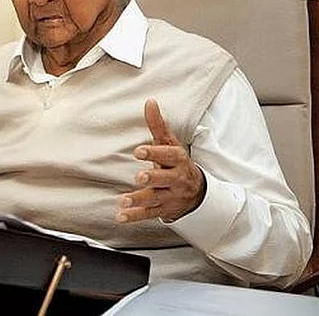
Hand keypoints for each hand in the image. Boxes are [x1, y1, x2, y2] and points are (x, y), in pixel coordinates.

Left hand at [116, 98, 205, 222]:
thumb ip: (158, 125)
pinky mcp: (163, 210)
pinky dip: (134, 216)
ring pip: (155, 198)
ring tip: (124, 201)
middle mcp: (176, 179)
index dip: (155, 152)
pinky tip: (121, 216)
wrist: (197, 192)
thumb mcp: (169, 143)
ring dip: (139, 200)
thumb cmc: (176, 162)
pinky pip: (148, 214)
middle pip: (164, 179)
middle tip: (140, 177)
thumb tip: (150, 102)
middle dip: (152, 178)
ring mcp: (170, 196)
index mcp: (178, 160)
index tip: (139, 151)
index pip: (169, 155)